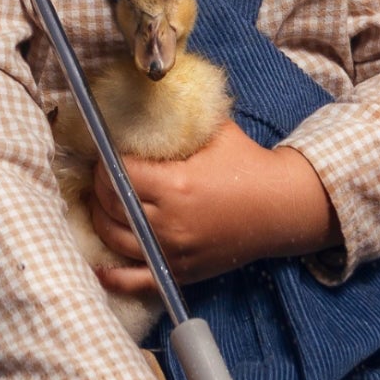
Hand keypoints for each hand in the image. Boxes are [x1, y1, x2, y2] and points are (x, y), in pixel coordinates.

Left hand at [88, 123, 335, 300]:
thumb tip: (149, 98)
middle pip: (112, 205)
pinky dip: (114, 277)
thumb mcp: (216, 131)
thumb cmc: (248, 165)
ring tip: (103, 204)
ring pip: (116, 237)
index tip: (105, 154)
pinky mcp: (181, 272)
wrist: (281, 207)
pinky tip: (99, 268)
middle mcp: (170, 222)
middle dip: (100, 187)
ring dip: (101, 219)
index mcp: (176, 185)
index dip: (106, 161)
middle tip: (102, 176)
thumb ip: (181, 118)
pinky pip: (136, 280)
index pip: (119, 173)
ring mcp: (174, 251)